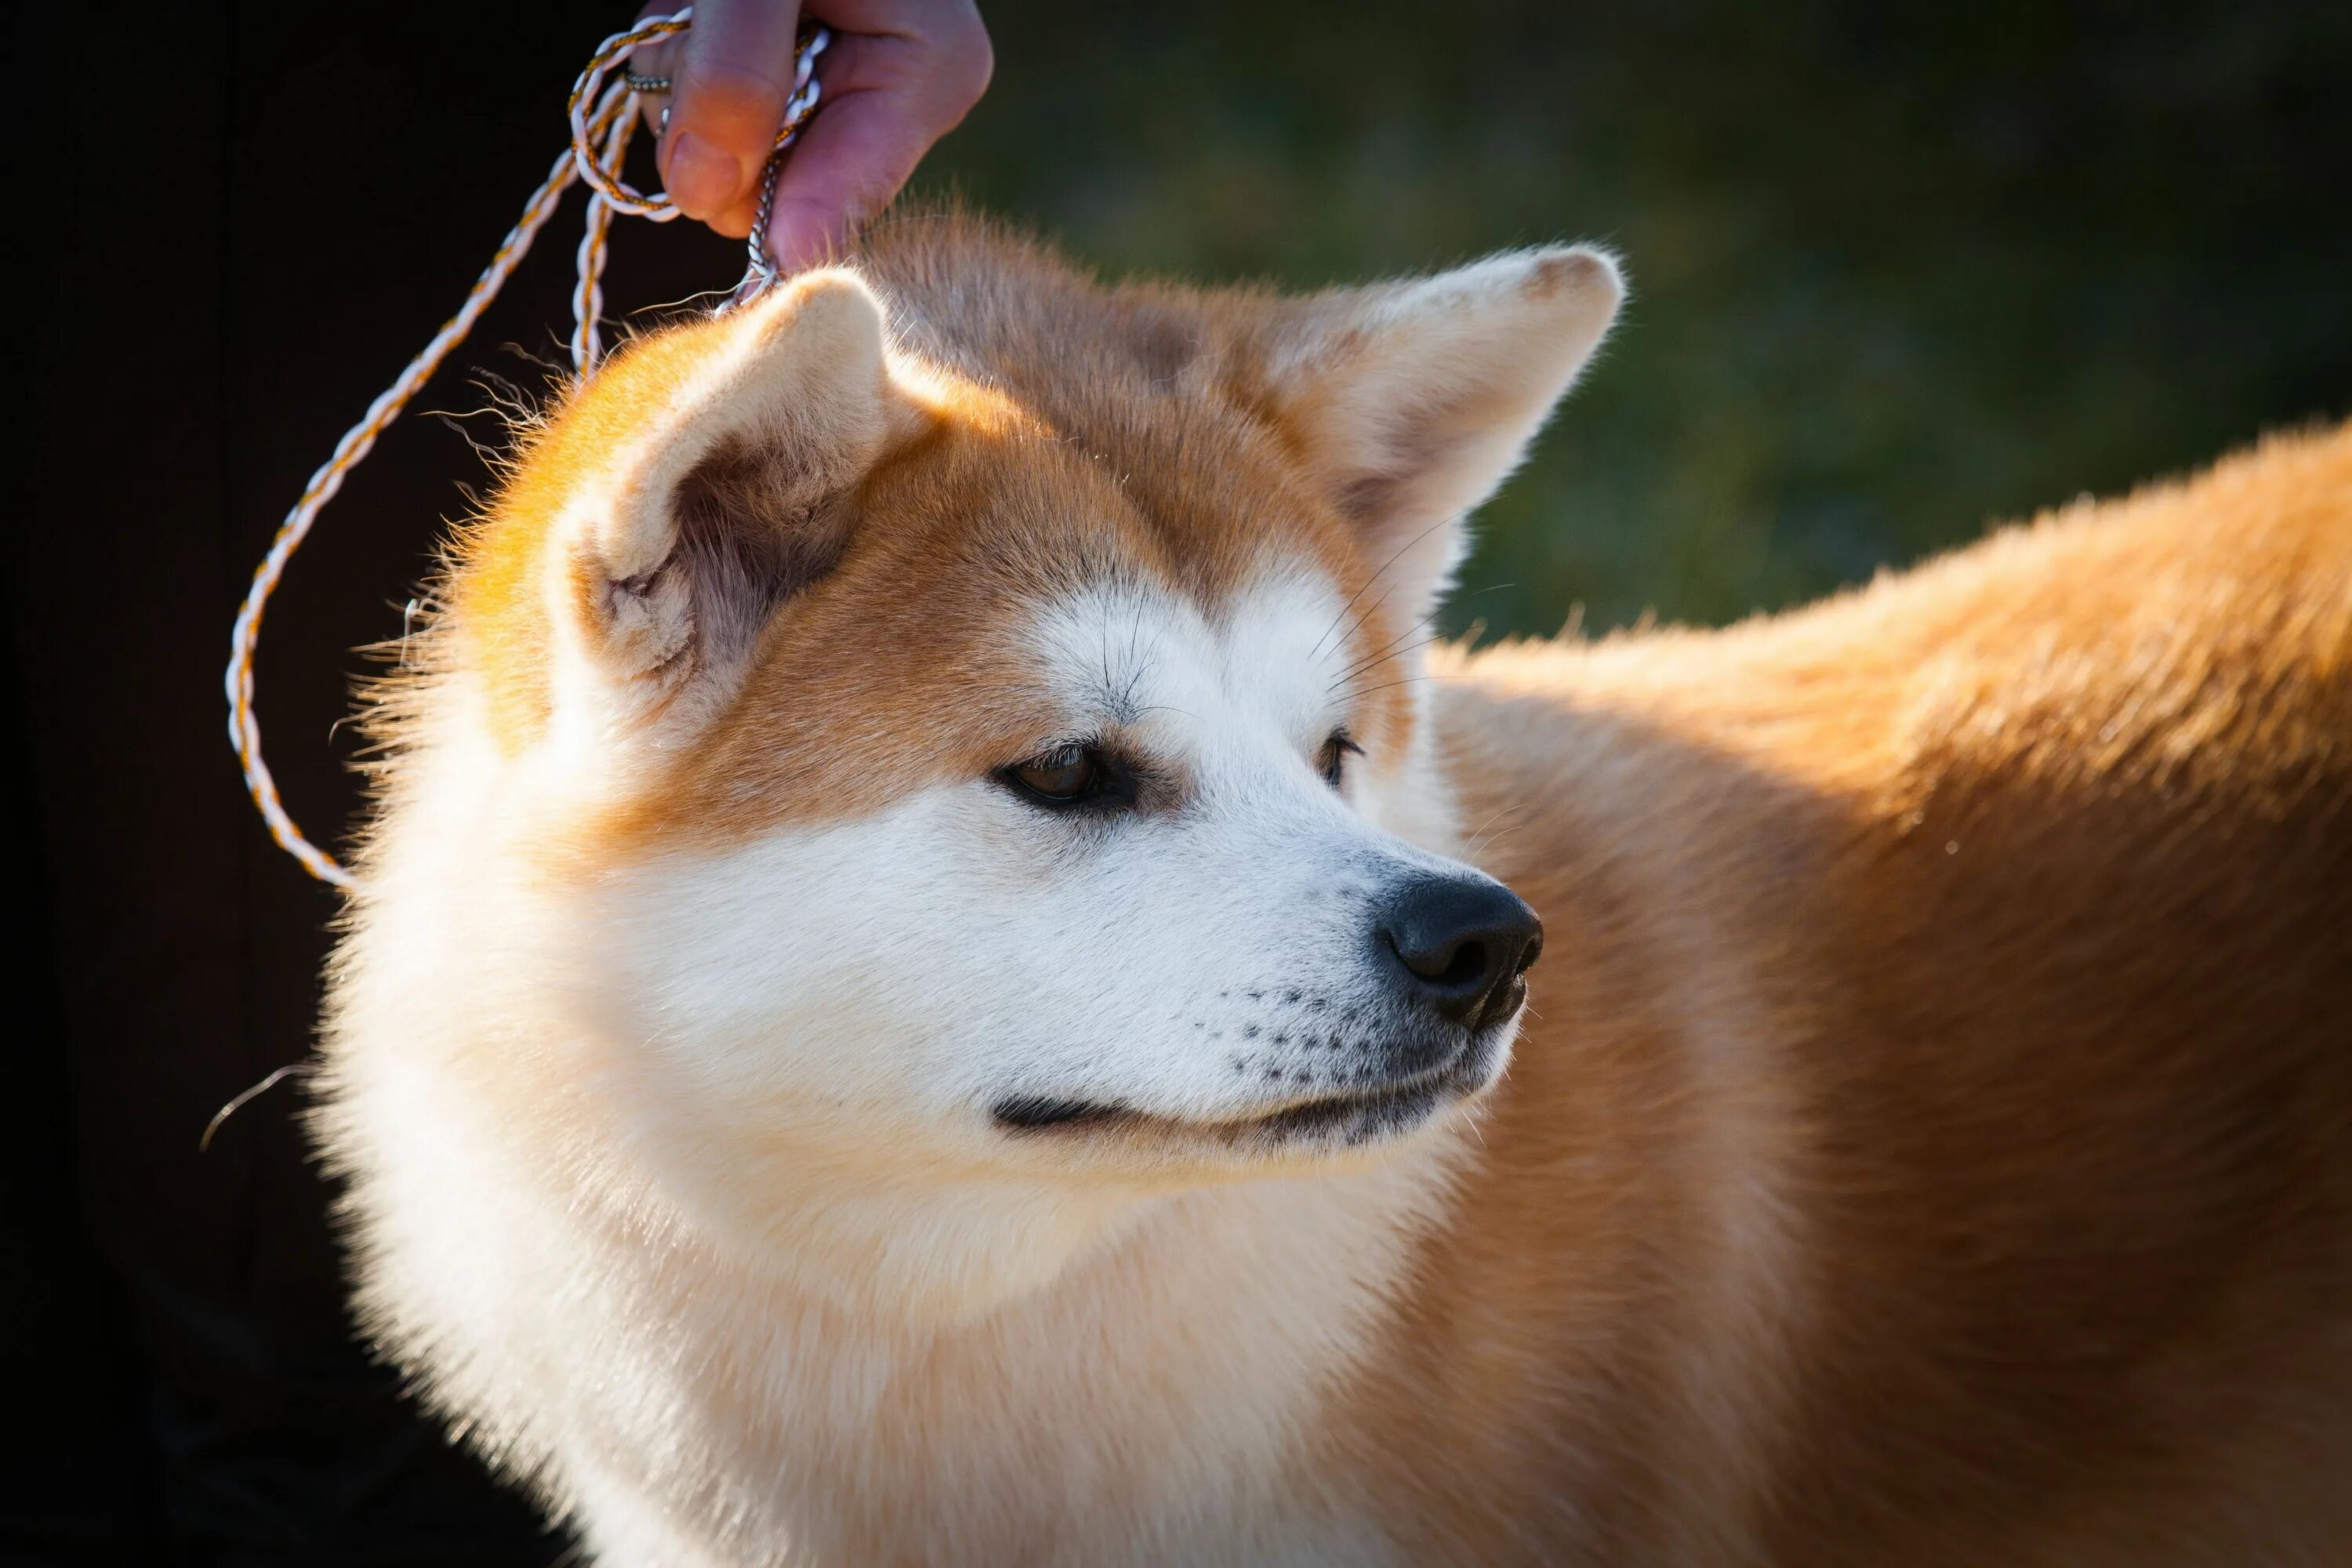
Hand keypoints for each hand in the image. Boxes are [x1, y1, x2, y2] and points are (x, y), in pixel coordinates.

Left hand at [630, 0, 991, 271]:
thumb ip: (736, 69)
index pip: (850, 200)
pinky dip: (677, 74)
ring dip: (683, 90)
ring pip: (729, 165)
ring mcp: (833, 97)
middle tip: (701, 28)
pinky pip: (707, 128)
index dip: (775, 215)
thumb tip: (704, 193)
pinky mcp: (783, 89)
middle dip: (717, 124)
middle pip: (779, 191)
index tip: (712, 197)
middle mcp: (892, 101)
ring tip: (699, 8)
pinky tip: (696, 16)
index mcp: (928, 71)